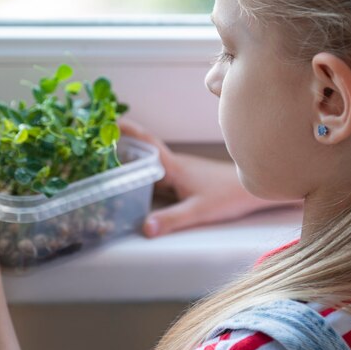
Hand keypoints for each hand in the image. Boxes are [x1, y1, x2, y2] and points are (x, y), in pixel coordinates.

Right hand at [119, 119, 291, 236]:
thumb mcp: (199, 210)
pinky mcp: (187, 178)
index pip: (146, 143)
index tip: (106, 121)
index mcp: (175, 166)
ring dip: (133, 159)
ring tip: (108, 161)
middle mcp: (176, 164)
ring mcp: (182, 170)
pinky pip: (160, 172)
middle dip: (121, 144)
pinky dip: (146, 172)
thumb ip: (172, 219)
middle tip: (95, 142)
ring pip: (151, 162)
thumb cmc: (229, 196)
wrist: (255, 188)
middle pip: (143, 150)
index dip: (126, 132)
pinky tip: (138, 182)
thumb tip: (144, 228)